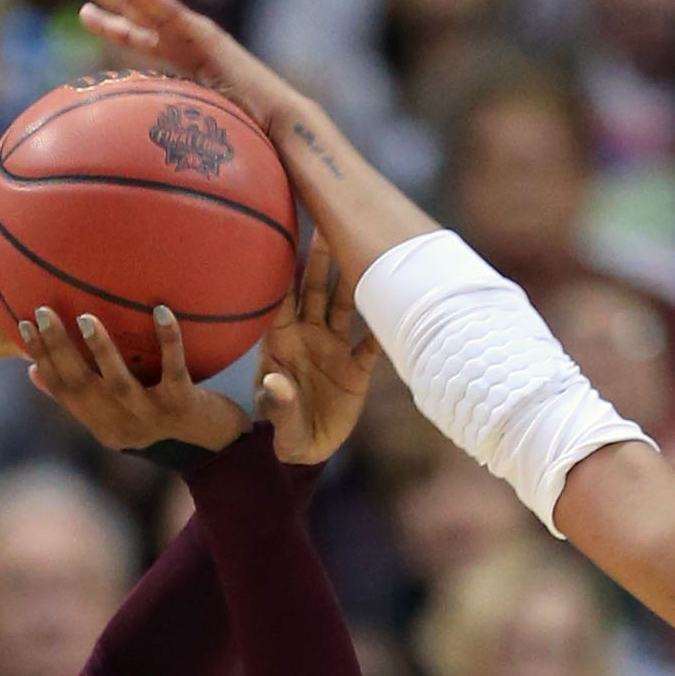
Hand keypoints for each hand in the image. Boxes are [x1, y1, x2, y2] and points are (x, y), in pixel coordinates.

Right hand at [22, 304, 247, 455]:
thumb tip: (33, 373)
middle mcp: (122, 424)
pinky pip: (174, 369)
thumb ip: (83, 397)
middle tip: (42, 311)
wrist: (218, 453)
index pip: (63, 390)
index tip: (23, 323)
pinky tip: (161, 310)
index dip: (41, 357)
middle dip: (59, 348)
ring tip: (88, 318)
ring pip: (121, 383)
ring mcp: (153, 416)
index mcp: (102, 425)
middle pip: (83, 385)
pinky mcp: (184, 404)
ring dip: (103, 350)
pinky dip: (168, 340)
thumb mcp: (118, 417)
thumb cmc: (164, 425)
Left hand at [66, 0, 305, 132]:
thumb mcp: (191, 121)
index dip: (107, 13)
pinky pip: (172, 15)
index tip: (82, 4)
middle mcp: (181, 36)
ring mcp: (193, 33)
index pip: (134, 29)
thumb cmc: (239, 128)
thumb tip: (142, 152)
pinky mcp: (207, 37)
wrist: (277, 124)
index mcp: (176, 53)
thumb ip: (169, 121)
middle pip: (133, 2)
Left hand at [258, 235, 378, 464]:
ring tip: (364, 246)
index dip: (282, 269)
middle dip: (322, 258)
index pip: (281, 299)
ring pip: (345, 304)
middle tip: (328, 222)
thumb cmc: (282, 433)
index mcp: (282, 343)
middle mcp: (308, 336)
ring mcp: (333, 348)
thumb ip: (277, 403)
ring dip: (354, 278)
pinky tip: (399, 300)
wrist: (305, 453)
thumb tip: (275, 382)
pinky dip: (384, 325)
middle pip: (316, 289)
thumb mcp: (278, 422)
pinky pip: (373, 341)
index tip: (284, 237)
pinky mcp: (356, 368)